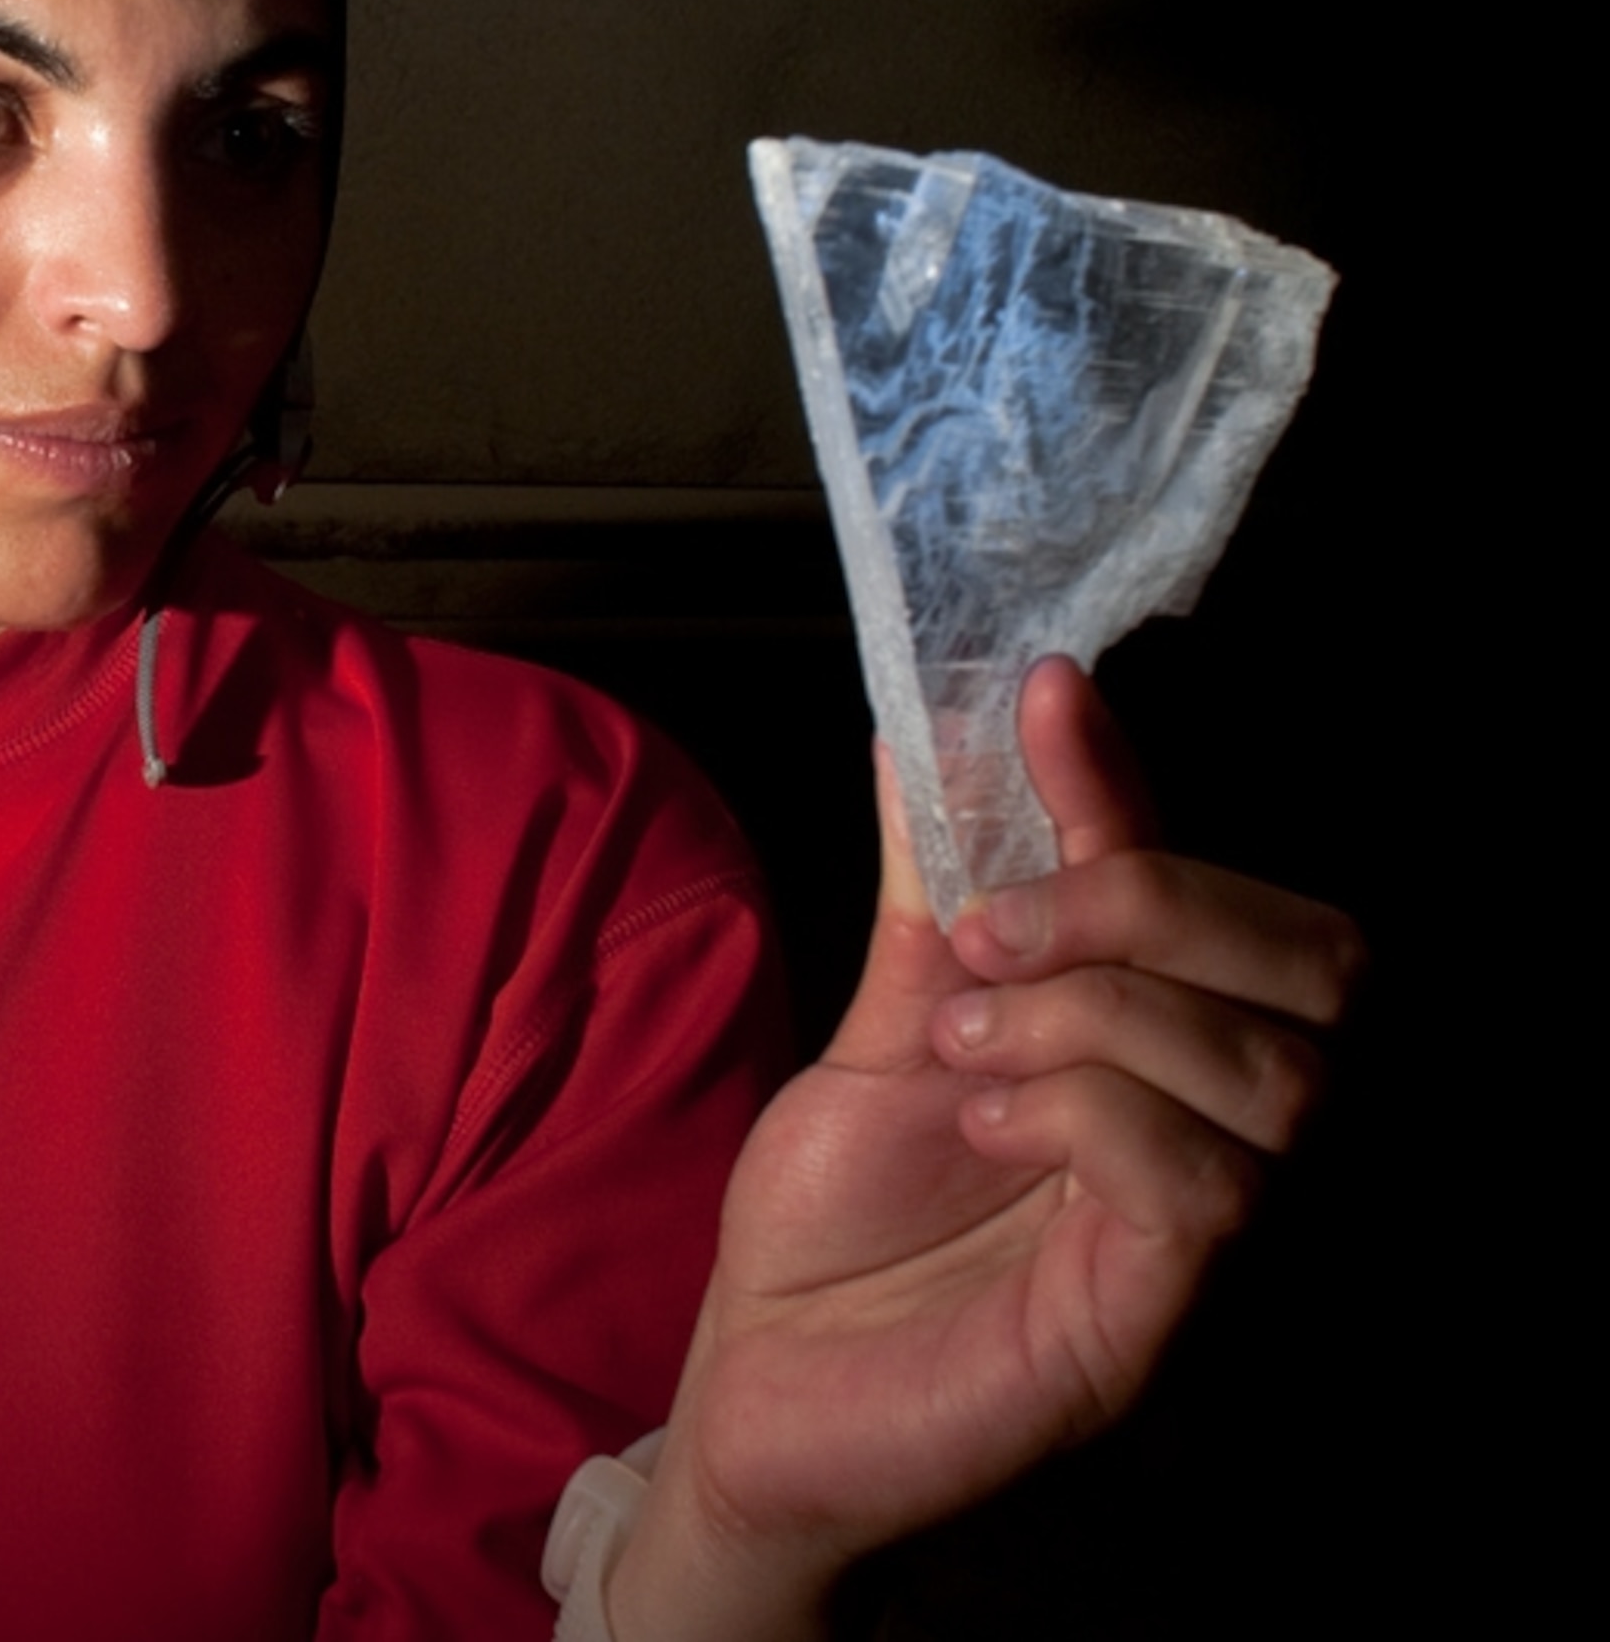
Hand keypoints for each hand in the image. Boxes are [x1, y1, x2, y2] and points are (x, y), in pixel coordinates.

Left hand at [605, 658, 1362, 1640]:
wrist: (756, 1384)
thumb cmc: (832, 1224)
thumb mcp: (882, 1029)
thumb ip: (929, 898)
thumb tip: (932, 730)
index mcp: (1152, 1044)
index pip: (1212, 884)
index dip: (1132, 779)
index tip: (1043, 690)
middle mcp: (1209, 1124)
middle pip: (1316, 961)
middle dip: (1143, 900)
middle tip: (989, 933)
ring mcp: (1204, 1225)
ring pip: (1267, 1065)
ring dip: (1093, 1014)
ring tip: (965, 1045)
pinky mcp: (1164, 1314)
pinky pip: (1207, 1180)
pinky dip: (1089, 1116)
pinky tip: (992, 1128)